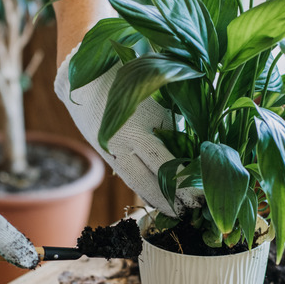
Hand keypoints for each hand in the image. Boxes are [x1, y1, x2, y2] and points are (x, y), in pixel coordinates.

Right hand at [55, 48, 202, 215]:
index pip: (169, 163)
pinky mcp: (105, 151)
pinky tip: (154, 197)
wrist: (83, 72)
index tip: (201, 196)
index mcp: (143, 123)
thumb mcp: (157, 92)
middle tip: (192, 211)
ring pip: (137, 182)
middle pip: (154, 179)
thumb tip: (197, 144)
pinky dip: (141, 188)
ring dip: (156, 199)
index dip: (184, 183)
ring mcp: (113, 148)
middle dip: (173, 198)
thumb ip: (174, 119)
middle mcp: (127, 140)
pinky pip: (126, 175)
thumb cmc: (129, 73)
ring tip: (174, 211)